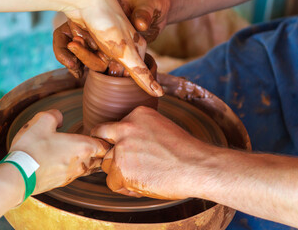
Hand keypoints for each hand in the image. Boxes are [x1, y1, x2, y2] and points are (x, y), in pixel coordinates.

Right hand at [10, 109, 109, 194]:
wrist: (18, 176)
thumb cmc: (32, 148)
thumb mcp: (42, 121)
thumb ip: (55, 115)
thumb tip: (60, 118)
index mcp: (83, 147)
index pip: (106, 145)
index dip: (106, 139)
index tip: (99, 134)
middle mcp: (82, 163)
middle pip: (101, 159)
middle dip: (102, 152)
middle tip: (97, 143)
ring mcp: (73, 175)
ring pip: (90, 169)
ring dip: (91, 161)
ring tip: (86, 153)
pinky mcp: (62, 182)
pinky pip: (77, 174)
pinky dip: (78, 168)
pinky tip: (70, 162)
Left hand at [52, 0, 162, 96]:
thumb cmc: (108, 23)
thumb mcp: (125, 53)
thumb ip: (141, 74)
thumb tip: (160, 94)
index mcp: (135, 49)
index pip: (126, 75)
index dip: (113, 72)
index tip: (104, 60)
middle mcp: (123, 47)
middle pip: (106, 68)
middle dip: (92, 58)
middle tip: (91, 41)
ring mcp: (108, 42)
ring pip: (93, 61)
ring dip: (83, 49)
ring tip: (81, 35)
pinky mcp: (95, 38)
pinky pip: (85, 52)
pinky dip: (80, 45)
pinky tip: (78, 34)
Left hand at [91, 106, 212, 199]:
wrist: (198, 167)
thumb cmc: (186, 152)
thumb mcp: (163, 128)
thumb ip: (142, 132)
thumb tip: (127, 146)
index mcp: (138, 114)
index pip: (113, 126)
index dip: (116, 140)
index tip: (123, 149)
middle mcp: (126, 127)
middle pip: (104, 142)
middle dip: (112, 154)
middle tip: (124, 165)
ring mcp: (122, 148)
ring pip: (107, 163)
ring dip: (119, 172)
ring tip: (139, 177)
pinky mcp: (121, 169)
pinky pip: (112, 182)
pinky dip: (124, 188)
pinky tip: (140, 187)